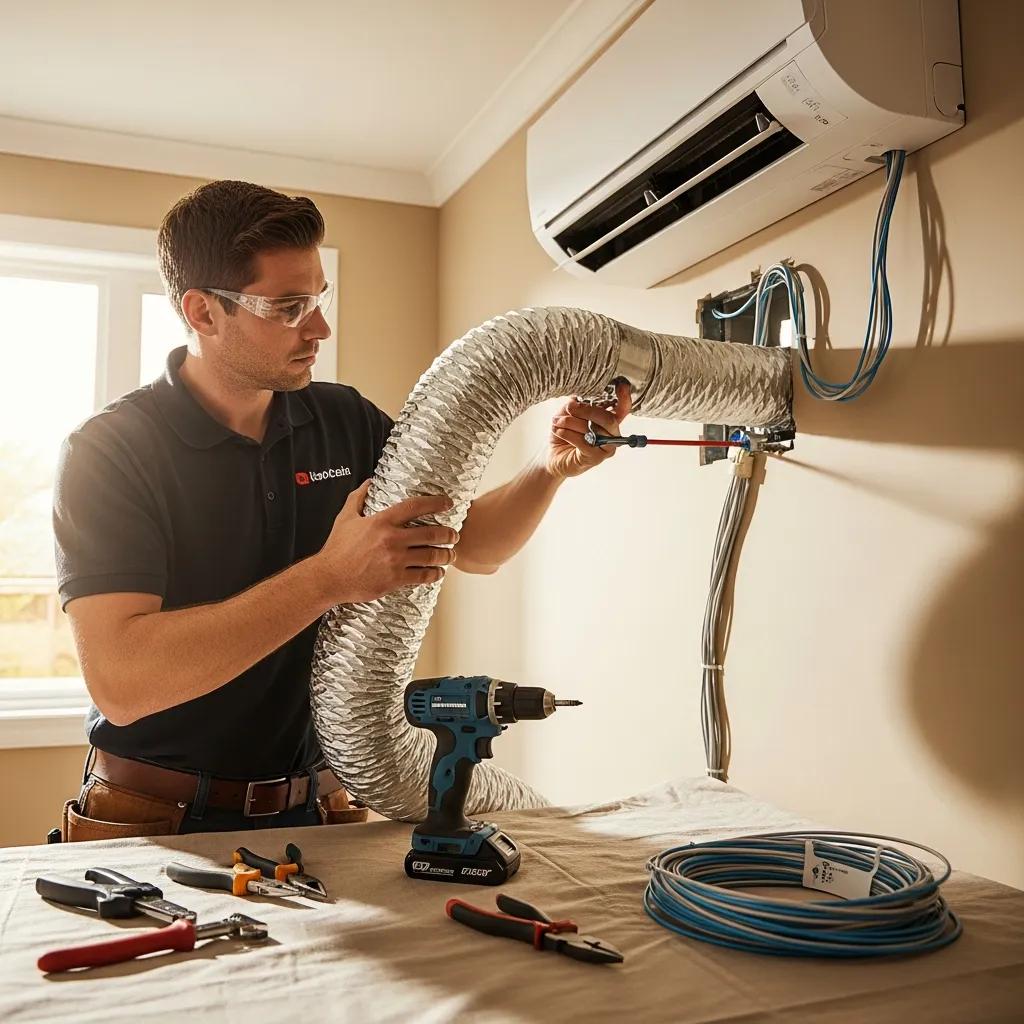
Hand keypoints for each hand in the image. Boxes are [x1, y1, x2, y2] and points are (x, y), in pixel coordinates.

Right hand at [315, 481, 458, 603]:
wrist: (329, 578)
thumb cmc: (337, 549)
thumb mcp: (345, 518)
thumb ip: (358, 498)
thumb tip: (368, 482)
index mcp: (382, 522)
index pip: (415, 506)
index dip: (436, 503)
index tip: (448, 503)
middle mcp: (392, 540)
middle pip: (432, 534)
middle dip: (448, 534)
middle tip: (454, 534)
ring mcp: (395, 561)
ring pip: (431, 556)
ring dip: (446, 555)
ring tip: (450, 555)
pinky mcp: (395, 579)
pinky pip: (423, 576)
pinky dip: (435, 574)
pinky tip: (438, 572)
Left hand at [546, 380, 632, 479]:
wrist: (554, 455)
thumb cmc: (565, 433)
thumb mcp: (569, 413)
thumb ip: (577, 404)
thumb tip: (579, 400)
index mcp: (609, 421)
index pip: (623, 409)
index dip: (624, 397)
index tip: (620, 385)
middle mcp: (612, 435)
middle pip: (608, 419)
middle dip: (586, 410)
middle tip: (570, 407)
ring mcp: (606, 448)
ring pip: (593, 430)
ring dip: (570, 422)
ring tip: (557, 421)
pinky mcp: (596, 458)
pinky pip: (583, 442)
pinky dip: (567, 433)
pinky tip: (558, 431)